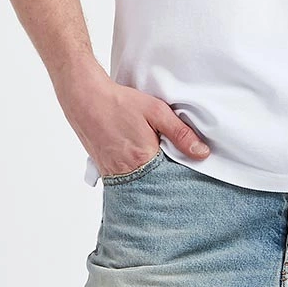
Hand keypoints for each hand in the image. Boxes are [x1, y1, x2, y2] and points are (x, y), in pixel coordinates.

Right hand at [58, 60, 211, 176]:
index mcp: (143, 160)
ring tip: (159, 172)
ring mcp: (112, 174)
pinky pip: (124, 183)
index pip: (170, 182)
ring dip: (150, 182)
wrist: (85, 98)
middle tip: (176, 177)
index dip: (181, 180)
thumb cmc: (120, 103)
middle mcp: (126, 172)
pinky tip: (142, 169)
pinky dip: (135, 179)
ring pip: (139, 187)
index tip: (191, 179)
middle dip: (166, 184)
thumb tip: (202, 153)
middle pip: (154, 188)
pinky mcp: (104, 170)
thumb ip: (181, 134)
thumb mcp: (156, 111)